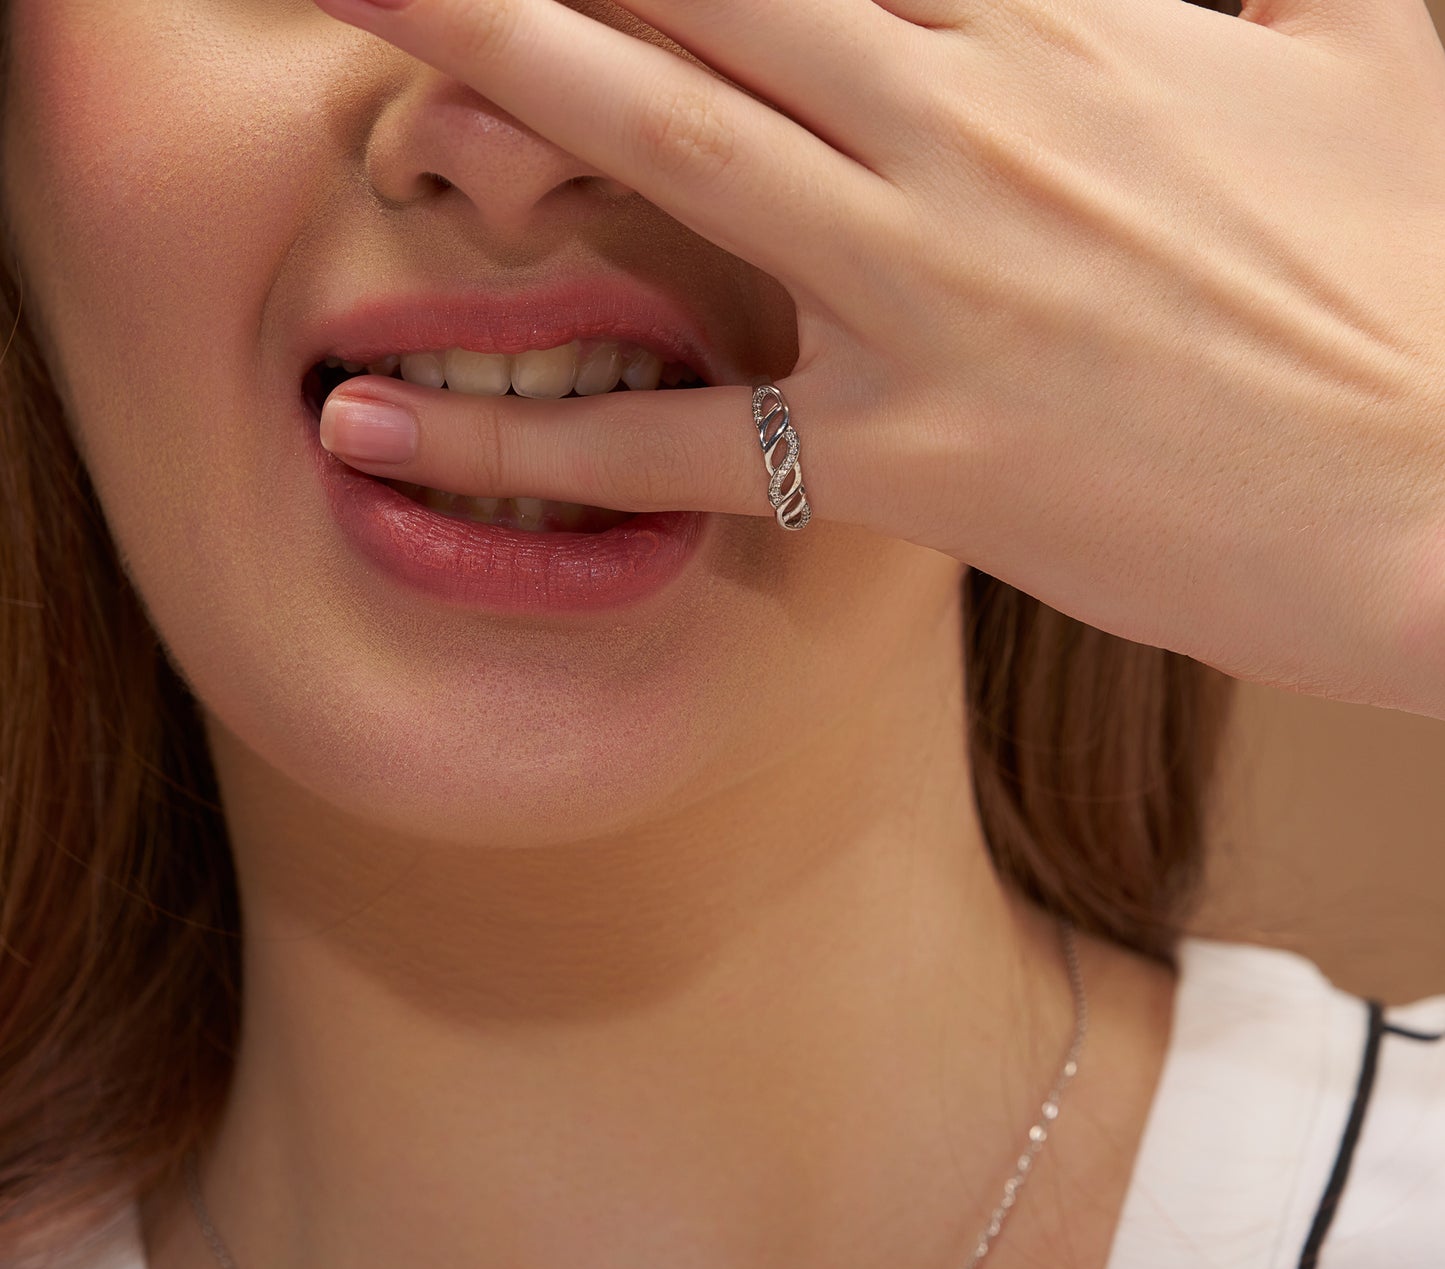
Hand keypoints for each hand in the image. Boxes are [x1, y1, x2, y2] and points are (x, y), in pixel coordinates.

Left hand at [311, 0, 1444, 718]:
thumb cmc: (1428, 296)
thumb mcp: (1377, 76)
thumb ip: (1278, 1)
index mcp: (1075, 24)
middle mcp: (976, 125)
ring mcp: (933, 291)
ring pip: (665, 140)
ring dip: (483, 70)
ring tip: (353, 37)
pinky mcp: (916, 461)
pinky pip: (679, 439)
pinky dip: (523, 441)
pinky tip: (390, 432)